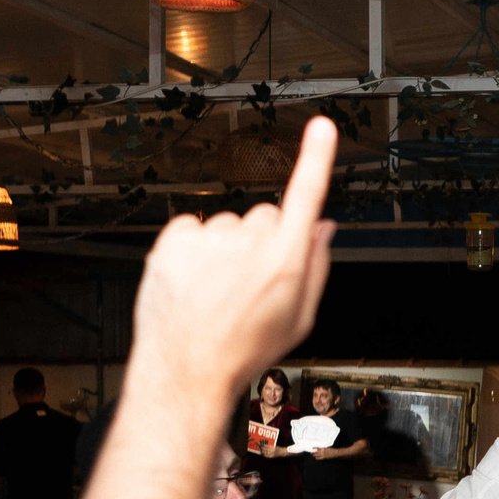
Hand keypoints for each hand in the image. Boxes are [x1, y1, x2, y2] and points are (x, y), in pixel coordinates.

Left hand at [128, 117, 338, 403]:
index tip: (322, 127)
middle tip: (249, 283)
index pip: (306, 196)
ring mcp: (210, 240)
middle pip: (265, 216)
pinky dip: (192, 248)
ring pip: (227, 225)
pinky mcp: (174, 241)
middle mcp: (249, 244)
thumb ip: (317, 267)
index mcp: (285, 262)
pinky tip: (193, 281)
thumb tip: (323, 225)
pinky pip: (192, 226)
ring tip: (215, 292)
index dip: (316, 158)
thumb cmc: (244, 350)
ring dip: (224, 248)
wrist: (186, 371)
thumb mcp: (298, 320)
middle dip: (262, 239)